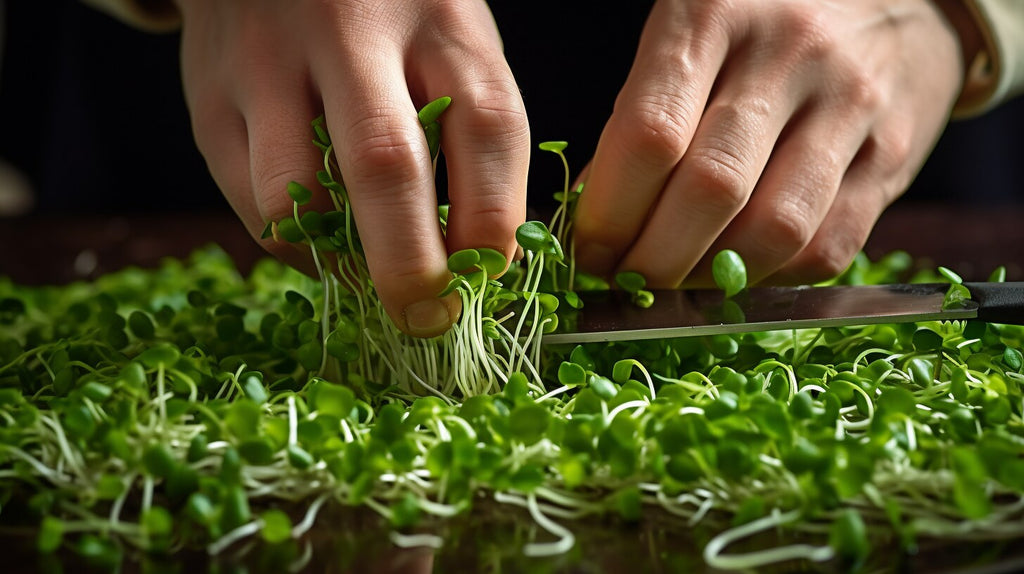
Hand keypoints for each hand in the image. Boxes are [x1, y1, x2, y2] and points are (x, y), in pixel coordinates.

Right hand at [177, 0, 528, 335]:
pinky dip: (293, 243)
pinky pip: (250, 200)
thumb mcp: (449, 44)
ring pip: (295, 194)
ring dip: (338, 260)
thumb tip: (481, 258)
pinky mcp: (210, 95)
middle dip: (410, 266)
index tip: (489, 279)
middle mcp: (352, 31)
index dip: (494, 223)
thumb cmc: (390, 17)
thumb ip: (472, 131)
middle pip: (384, 165)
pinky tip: (320, 237)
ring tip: (366, 273)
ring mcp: (269, 59)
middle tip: (426, 320)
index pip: (487, 130)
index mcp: (439, 20)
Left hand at [572, 0, 965, 287]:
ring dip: (712, 279)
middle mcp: (790, 52)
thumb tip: (593, 213)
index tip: (588, 249)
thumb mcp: (690, 34)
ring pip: (774, 228)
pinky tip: (738, 274)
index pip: (650, 134)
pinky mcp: (894, 153)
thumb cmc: (762, 21)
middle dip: (653, 258)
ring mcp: (851, 104)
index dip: (609, 211)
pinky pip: (829, 246)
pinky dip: (772, 279)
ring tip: (677, 285)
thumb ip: (644, 114)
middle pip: (711, 188)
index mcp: (715, 12)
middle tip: (625, 279)